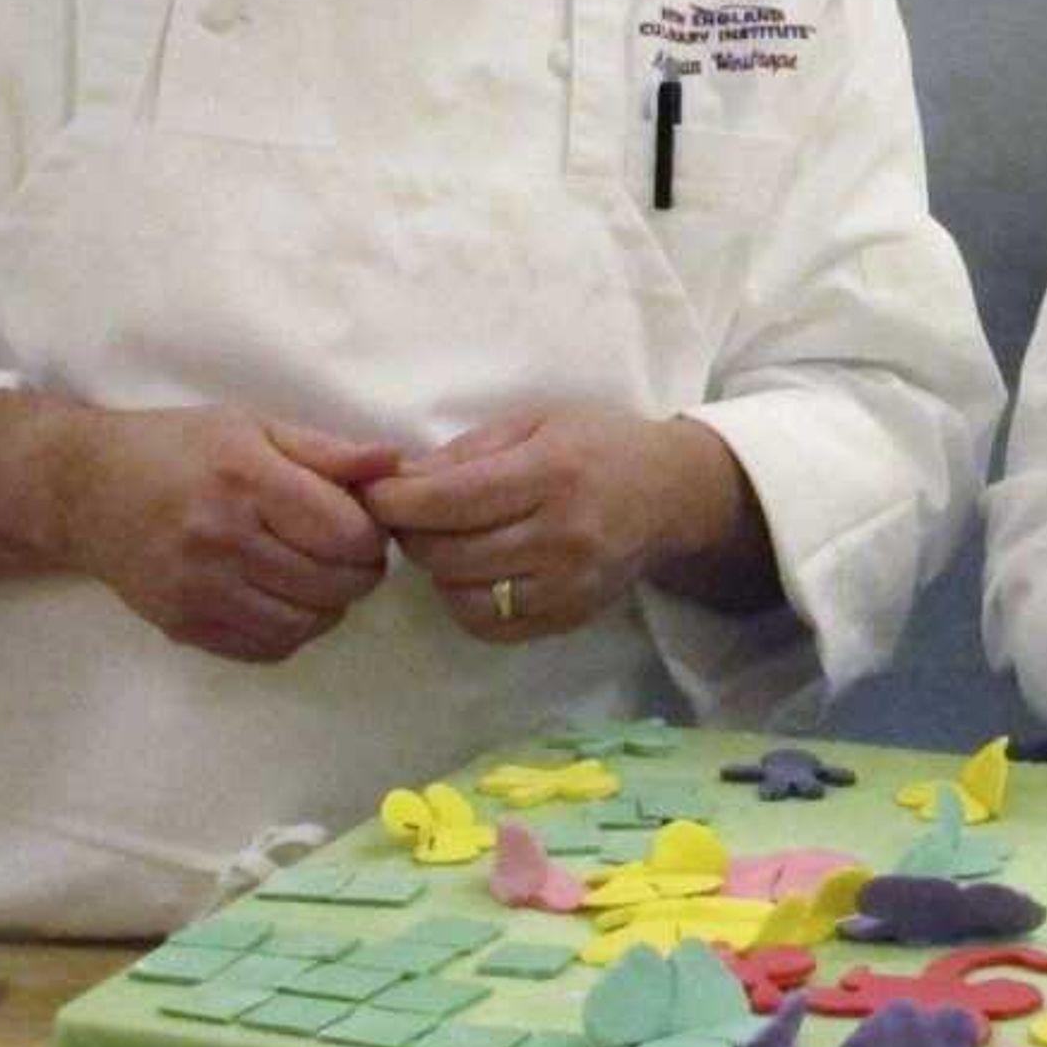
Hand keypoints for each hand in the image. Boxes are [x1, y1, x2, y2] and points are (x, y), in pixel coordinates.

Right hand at [55, 407, 399, 664]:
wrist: (83, 491)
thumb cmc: (177, 448)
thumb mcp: (252, 426)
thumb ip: (327, 451)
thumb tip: (395, 462)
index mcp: (245, 481)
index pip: (346, 534)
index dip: (372, 535)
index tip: (362, 524)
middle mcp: (221, 540)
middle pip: (333, 584)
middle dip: (359, 572)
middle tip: (348, 554)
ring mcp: (199, 590)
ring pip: (306, 623)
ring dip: (330, 606)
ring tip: (318, 577)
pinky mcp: (183, 625)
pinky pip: (267, 648)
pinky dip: (292, 630)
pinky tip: (283, 599)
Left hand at [365, 406, 753, 642]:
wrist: (672, 493)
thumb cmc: (599, 443)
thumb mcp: (535, 422)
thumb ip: (464, 452)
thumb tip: (395, 480)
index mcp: (552, 473)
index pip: (449, 501)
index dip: (395, 501)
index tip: (374, 493)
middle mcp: (562, 535)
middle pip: (447, 552)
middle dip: (410, 533)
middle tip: (408, 515)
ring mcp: (568, 584)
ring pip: (462, 594)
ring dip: (437, 569)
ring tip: (445, 541)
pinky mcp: (570, 617)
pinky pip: (490, 625)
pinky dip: (465, 600)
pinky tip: (474, 572)